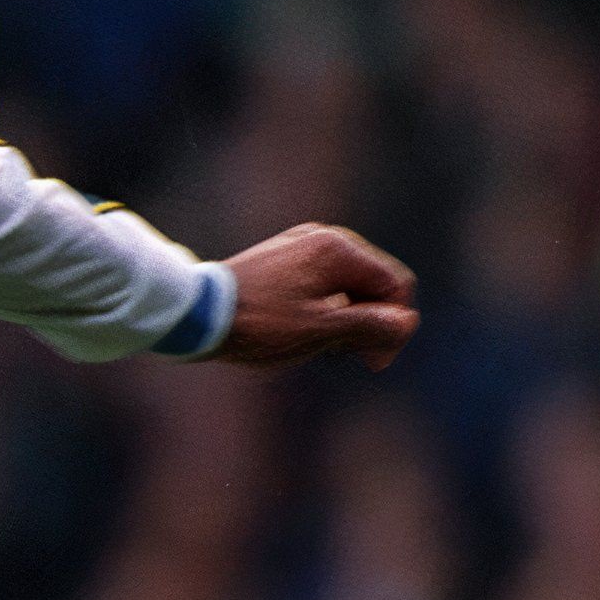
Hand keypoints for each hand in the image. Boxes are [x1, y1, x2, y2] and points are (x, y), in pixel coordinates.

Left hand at [216, 223, 419, 370]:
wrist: (193, 314)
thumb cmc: (256, 324)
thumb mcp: (320, 331)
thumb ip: (369, 324)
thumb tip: (407, 321)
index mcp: (338, 249)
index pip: (394, 285)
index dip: (393, 325)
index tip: (372, 362)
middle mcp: (322, 238)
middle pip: (372, 283)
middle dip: (368, 322)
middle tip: (344, 357)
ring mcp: (300, 246)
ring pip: (346, 286)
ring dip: (345, 319)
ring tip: (320, 349)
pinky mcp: (282, 259)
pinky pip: (321, 284)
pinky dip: (322, 309)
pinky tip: (304, 334)